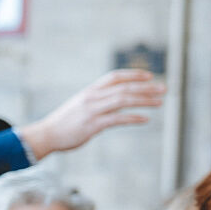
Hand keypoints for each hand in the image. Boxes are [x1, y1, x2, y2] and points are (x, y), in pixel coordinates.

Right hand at [16, 69, 164, 158]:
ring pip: (123, 100)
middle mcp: (92, 97)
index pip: (115, 77)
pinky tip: (145, 119)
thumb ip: (97, 101)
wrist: (46, 135)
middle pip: (124, 88)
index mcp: (90, 91)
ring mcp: (92, 110)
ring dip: (144, 100)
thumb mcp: (80, 105)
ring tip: (160, 102)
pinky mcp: (92, 125)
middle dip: (146, 87)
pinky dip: (133, 118)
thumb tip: (114, 101)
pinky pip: (117, 119)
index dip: (134, 75)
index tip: (150, 76)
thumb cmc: (64, 122)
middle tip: (164, 89)